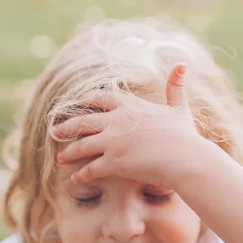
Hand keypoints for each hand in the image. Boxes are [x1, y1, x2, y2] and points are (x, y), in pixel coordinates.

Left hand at [54, 64, 207, 187]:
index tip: (78, 102)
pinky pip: (91, 168)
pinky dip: (83, 174)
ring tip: (61, 158)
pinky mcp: (114, 162)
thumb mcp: (179, 107)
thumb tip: (182, 64)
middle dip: (67, 127)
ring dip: (70, 152)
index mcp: (130, 106)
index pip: (101, 98)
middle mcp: (117, 121)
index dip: (87, 99)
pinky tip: (76, 179)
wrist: (186, 159)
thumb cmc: (185, 136)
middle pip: (83, 121)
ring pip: (82, 145)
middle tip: (55, 131)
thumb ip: (176, 87)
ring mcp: (113, 141)